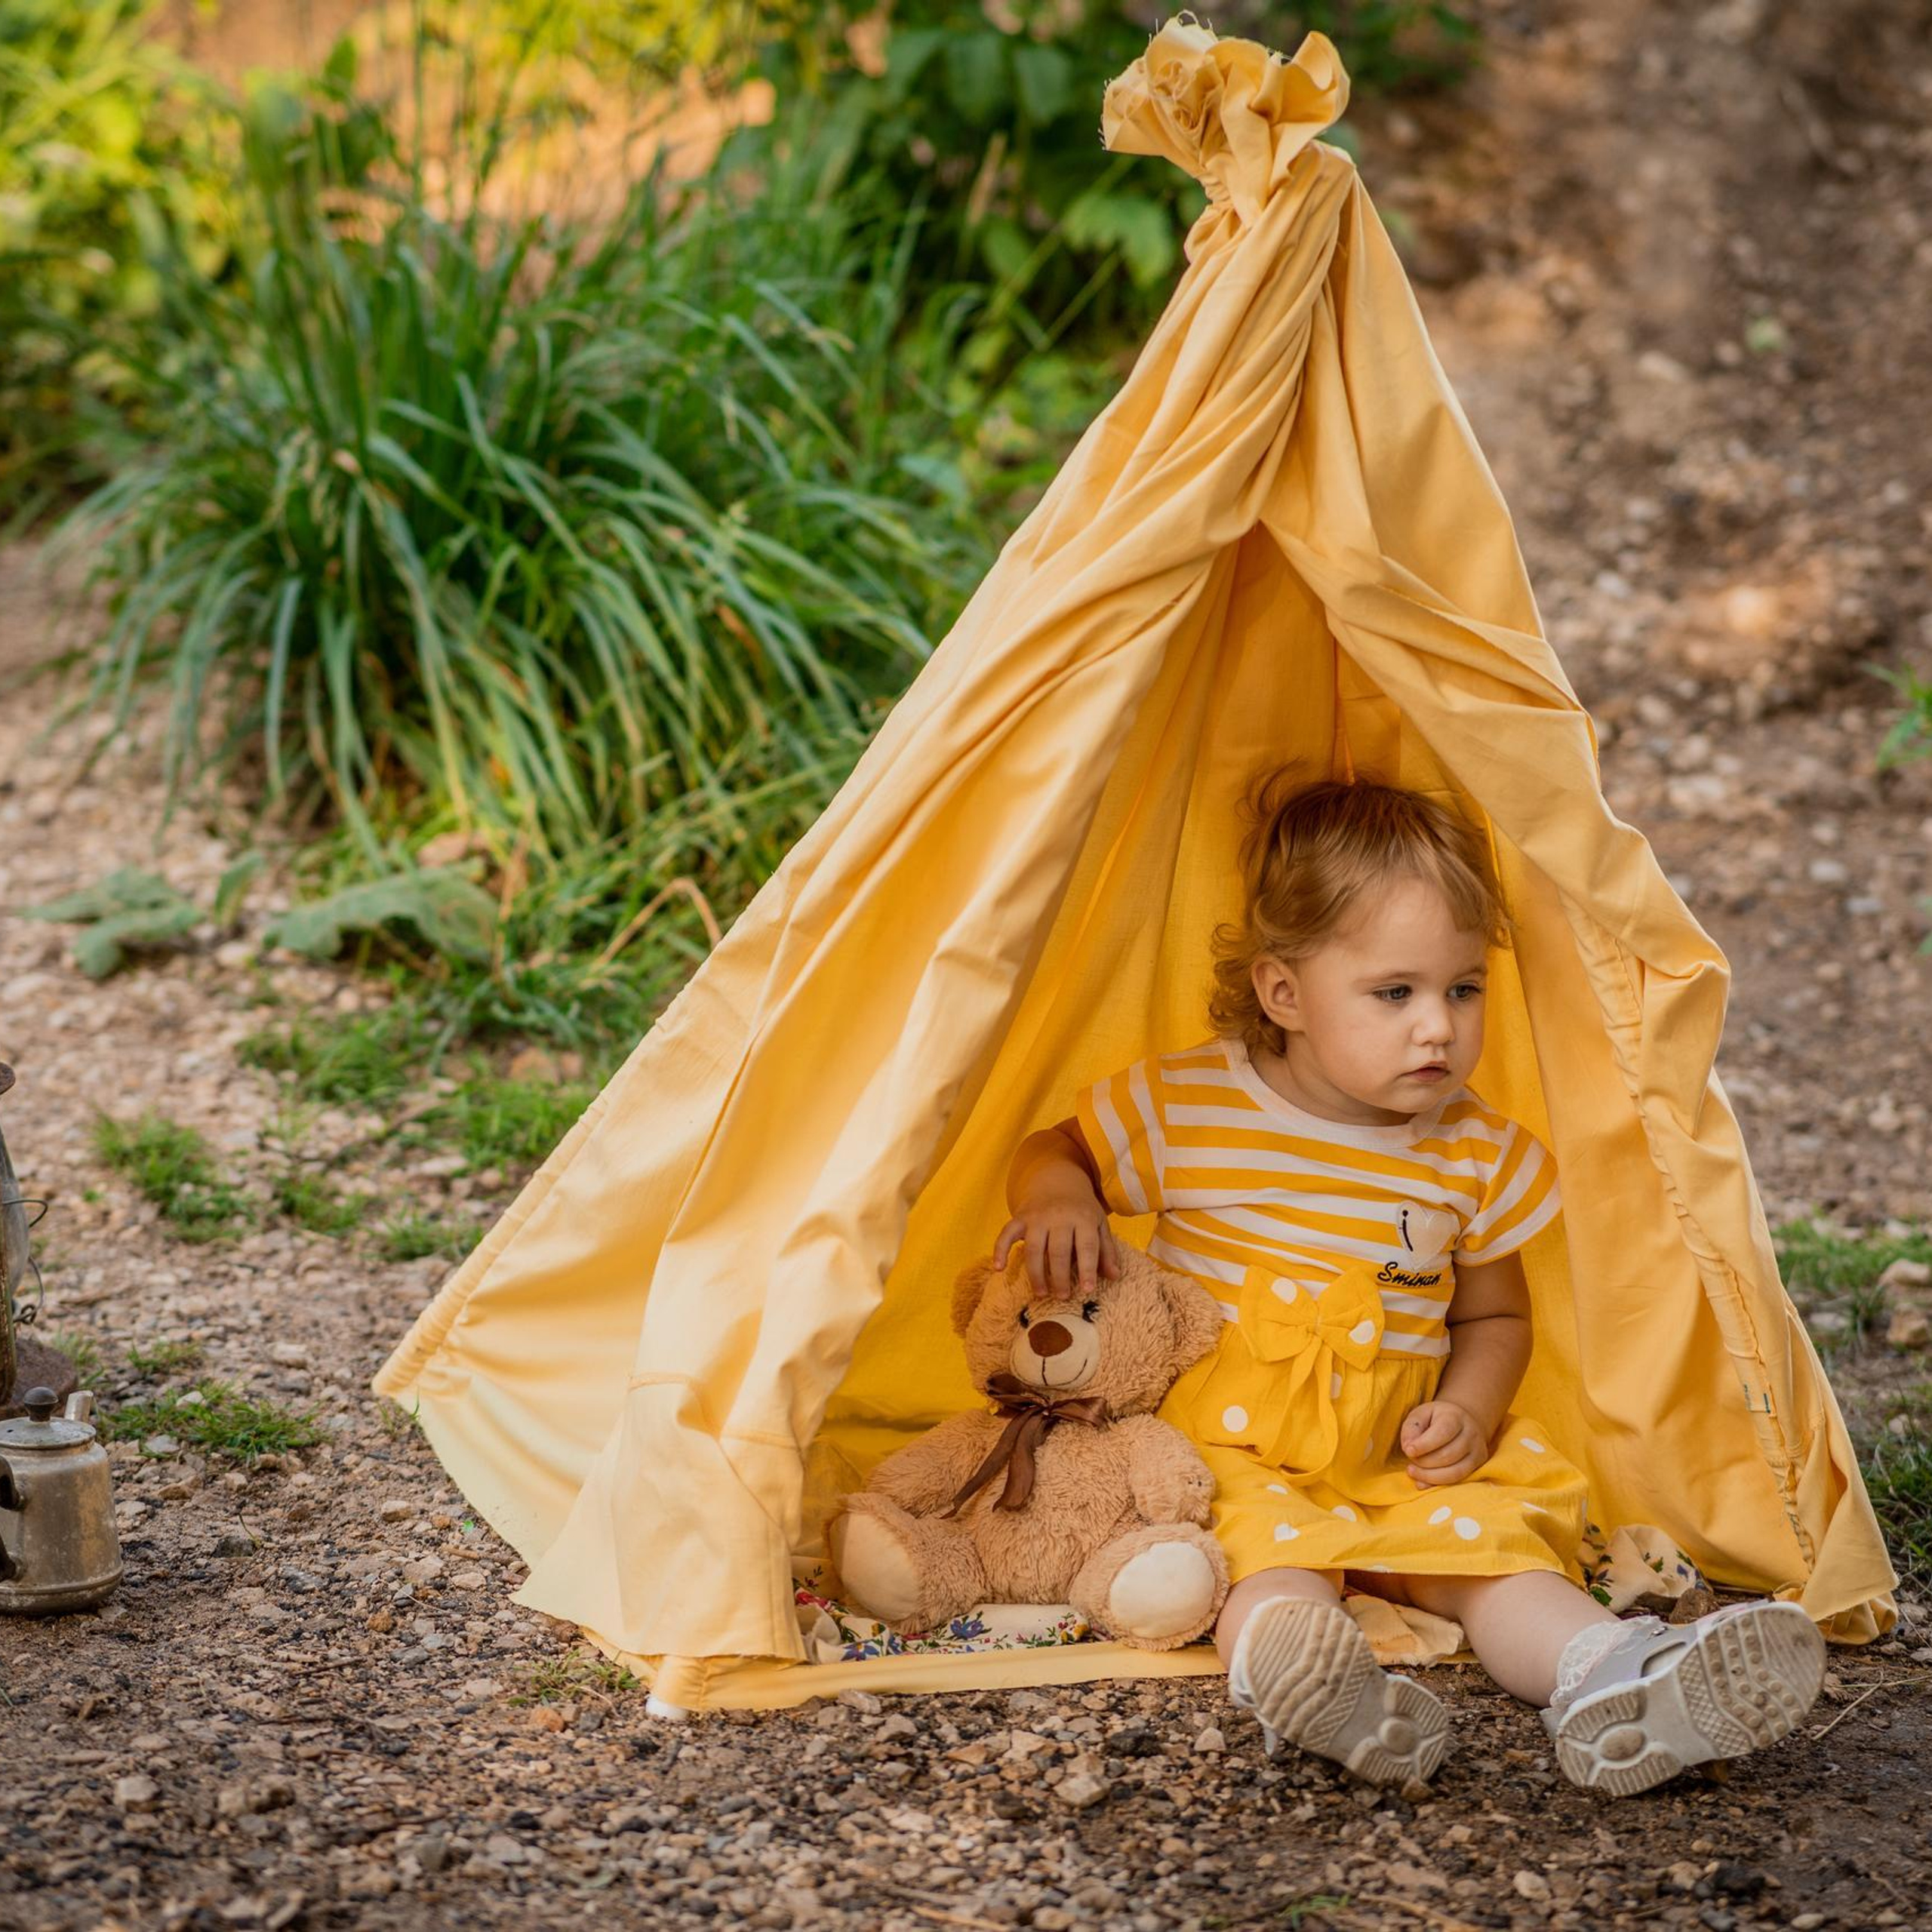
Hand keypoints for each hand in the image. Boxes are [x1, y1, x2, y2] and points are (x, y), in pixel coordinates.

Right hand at [992, 1189, 1121, 1297]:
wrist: (1058, 1180)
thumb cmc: (1082, 1209)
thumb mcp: (1099, 1224)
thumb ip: (1106, 1251)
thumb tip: (1115, 1277)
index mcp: (1083, 1218)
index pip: (1086, 1247)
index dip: (1087, 1269)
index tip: (1086, 1290)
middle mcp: (1059, 1217)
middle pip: (1058, 1251)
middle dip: (1060, 1277)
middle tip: (1063, 1297)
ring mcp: (1037, 1217)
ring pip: (1034, 1248)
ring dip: (1036, 1273)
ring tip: (1041, 1293)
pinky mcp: (1020, 1217)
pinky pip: (1006, 1234)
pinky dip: (1000, 1250)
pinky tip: (999, 1269)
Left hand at [1400, 1400, 1489, 1485]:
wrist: (1463, 1422)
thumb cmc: (1435, 1419)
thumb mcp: (1420, 1415)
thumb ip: (1411, 1429)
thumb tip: (1408, 1449)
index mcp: (1456, 1417)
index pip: (1442, 1433)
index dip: (1424, 1445)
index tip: (1408, 1451)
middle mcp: (1471, 1434)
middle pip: (1447, 1455)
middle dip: (1424, 1461)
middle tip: (1410, 1459)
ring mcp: (1477, 1452)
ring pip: (1455, 1472)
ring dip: (1429, 1476)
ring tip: (1412, 1471)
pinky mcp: (1477, 1466)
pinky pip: (1458, 1481)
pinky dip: (1437, 1484)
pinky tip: (1421, 1481)